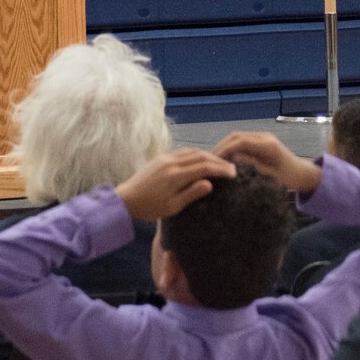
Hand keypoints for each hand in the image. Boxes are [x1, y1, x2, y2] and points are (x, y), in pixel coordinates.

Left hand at [115, 148, 234, 222]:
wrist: (126, 200)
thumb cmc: (150, 208)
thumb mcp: (172, 206)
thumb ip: (191, 193)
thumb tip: (210, 184)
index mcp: (175, 175)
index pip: (204, 167)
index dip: (220, 169)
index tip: (233, 173)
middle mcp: (171, 162)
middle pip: (200, 156)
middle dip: (217, 160)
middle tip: (231, 167)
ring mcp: (166, 158)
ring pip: (192, 151)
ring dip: (208, 155)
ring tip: (220, 163)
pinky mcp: (162, 158)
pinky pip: (183, 151)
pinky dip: (196, 154)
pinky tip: (202, 159)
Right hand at [213, 131, 321, 195]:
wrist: (303, 174)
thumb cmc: (289, 178)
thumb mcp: (270, 176)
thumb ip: (252, 166)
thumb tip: (232, 159)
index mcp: (267, 145)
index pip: (240, 142)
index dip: (225, 149)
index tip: (213, 160)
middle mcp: (264, 137)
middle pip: (236, 136)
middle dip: (221, 146)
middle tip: (208, 160)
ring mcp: (262, 137)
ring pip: (237, 137)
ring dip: (225, 146)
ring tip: (213, 159)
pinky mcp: (260, 141)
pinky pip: (242, 141)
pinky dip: (231, 147)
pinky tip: (224, 158)